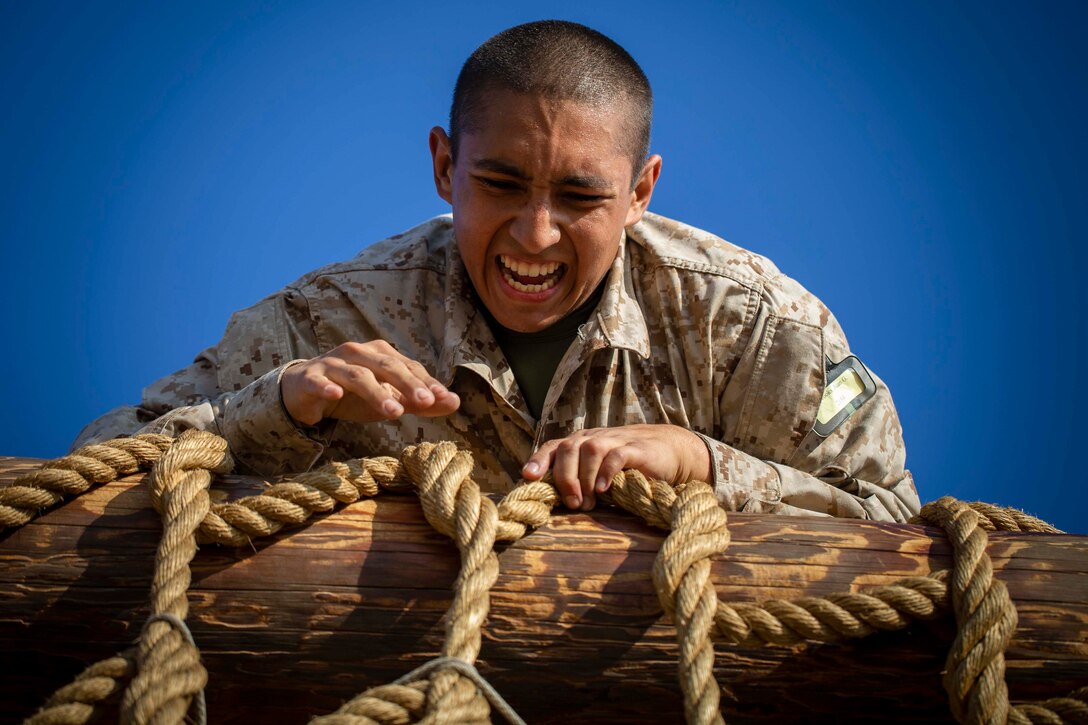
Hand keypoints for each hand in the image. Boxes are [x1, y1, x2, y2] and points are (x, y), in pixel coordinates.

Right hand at [280, 340, 459, 425]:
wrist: (304, 392)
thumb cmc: (353, 394)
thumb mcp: (389, 398)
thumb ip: (420, 402)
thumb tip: (455, 402)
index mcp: (380, 354)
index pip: (408, 367)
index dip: (426, 382)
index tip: (443, 399)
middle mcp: (358, 353)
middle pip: (387, 366)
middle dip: (408, 383)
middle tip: (426, 401)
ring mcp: (333, 364)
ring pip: (357, 376)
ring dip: (377, 392)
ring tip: (395, 411)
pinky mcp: (309, 378)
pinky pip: (318, 382)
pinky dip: (326, 387)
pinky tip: (335, 394)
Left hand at [520, 424, 710, 510]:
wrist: (668, 451)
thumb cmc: (627, 468)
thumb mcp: (599, 473)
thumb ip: (579, 481)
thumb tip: (552, 506)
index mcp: (580, 443)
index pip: (554, 447)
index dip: (539, 460)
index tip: (528, 477)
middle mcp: (593, 438)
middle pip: (569, 448)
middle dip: (565, 478)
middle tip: (573, 504)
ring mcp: (615, 440)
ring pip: (590, 450)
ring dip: (584, 478)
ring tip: (588, 503)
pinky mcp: (635, 448)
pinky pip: (616, 455)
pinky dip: (606, 472)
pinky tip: (604, 489)